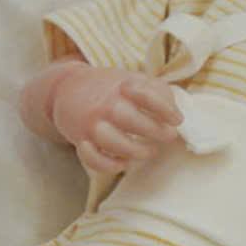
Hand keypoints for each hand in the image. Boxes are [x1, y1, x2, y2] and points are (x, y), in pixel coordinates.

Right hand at [51, 65, 182, 173]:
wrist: (67, 87)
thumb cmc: (110, 88)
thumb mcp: (134, 80)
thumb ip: (158, 93)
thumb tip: (176, 117)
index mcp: (122, 86)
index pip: (145, 95)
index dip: (165, 109)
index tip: (177, 120)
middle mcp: (106, 104)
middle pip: (130, 120)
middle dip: (154, 131)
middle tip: (168, 136)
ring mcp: (92, 122)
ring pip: (111, 141)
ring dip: (134, 151)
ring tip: (149, 151)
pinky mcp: (81, 139)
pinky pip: (93, 159)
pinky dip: (109, 165)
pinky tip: (124, 162)